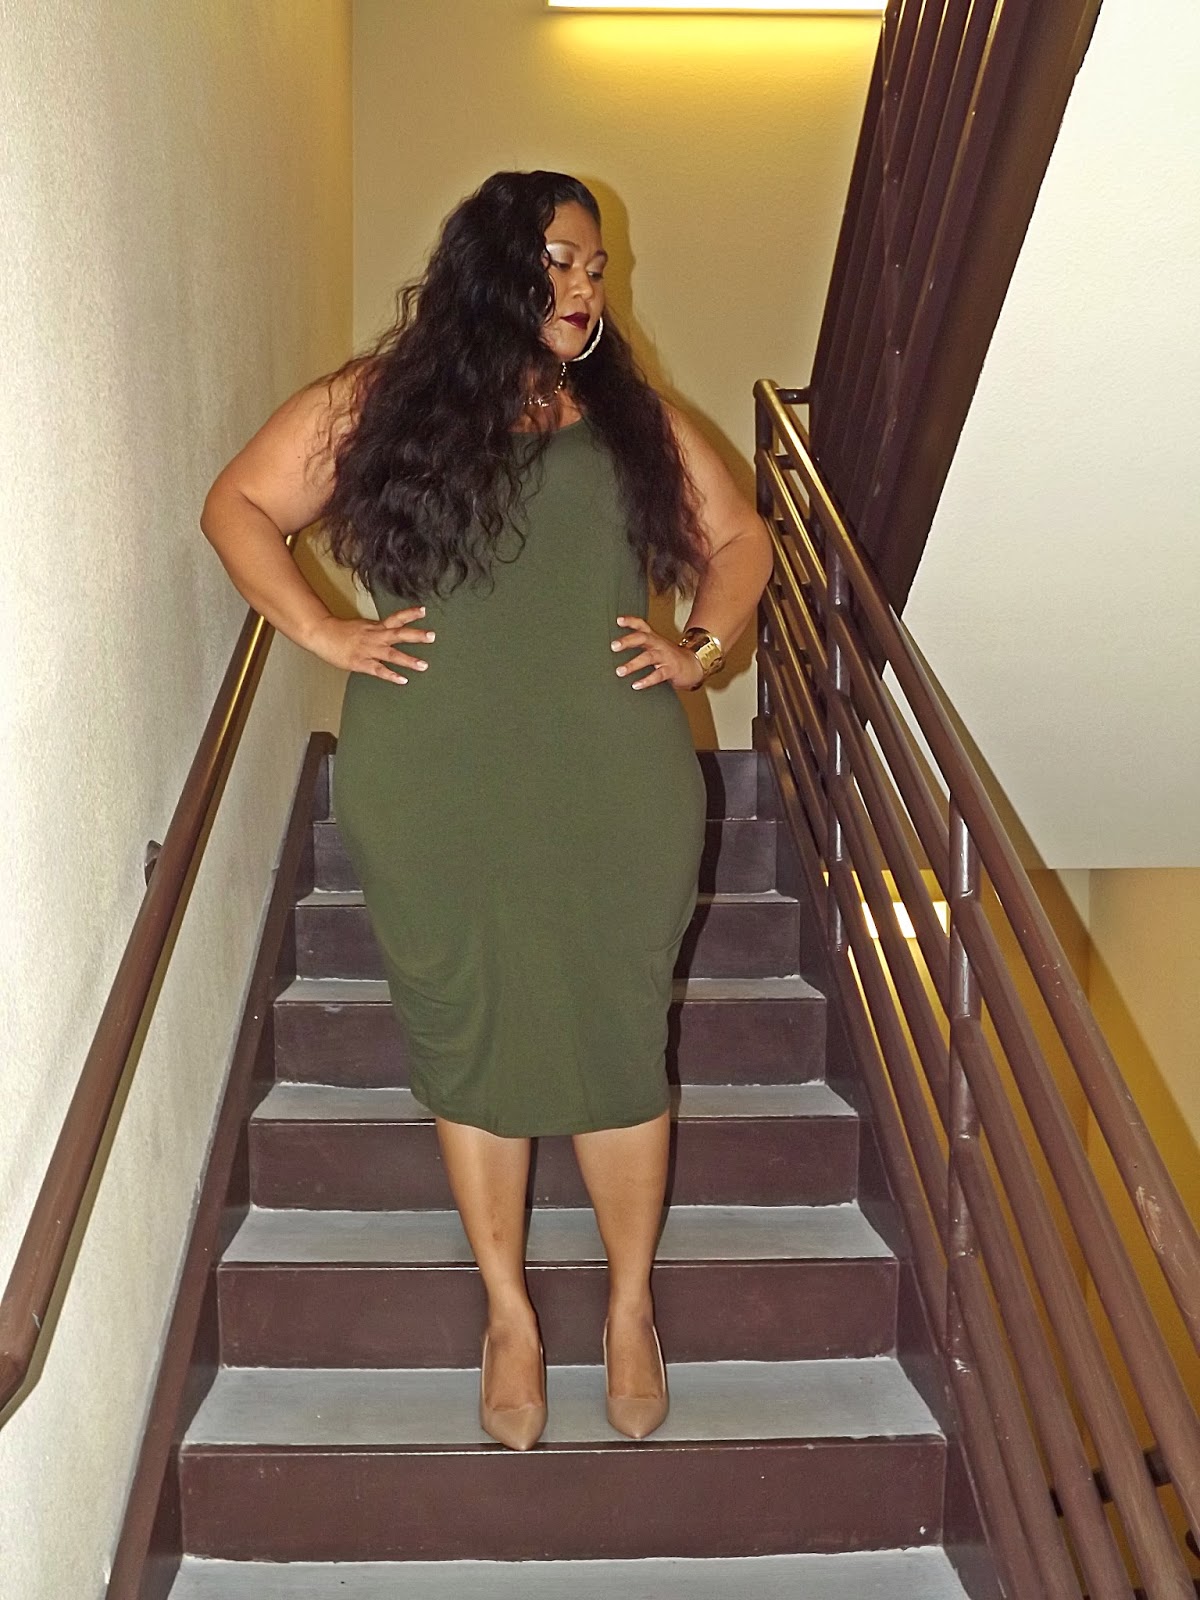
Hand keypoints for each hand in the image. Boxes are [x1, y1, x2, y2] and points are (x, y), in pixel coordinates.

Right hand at [305, 606, 434, 683]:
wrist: (321, 634)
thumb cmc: (340, 631)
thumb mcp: (363, 626)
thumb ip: (377, 630)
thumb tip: (389, 631)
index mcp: (375, 627)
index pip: (396, 618)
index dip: (410, 614)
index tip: (424, 610)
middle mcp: (375, 637)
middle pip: (398, 634)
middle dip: (416, 635)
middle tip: (432, 636)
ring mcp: (368, 650)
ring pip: (391, 654)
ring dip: (408, 660)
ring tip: (423, 665)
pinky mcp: (361, 662)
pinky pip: (378, 670)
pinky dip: (391, 675)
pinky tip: (402, 680)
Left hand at [611, 615, 704, 690]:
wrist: (694, 665)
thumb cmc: (669, 656)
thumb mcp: (655, 646)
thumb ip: (639, 644)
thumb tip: (615, 647)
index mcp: (653, 638)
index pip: (642, 625)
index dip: (631, 621)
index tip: (618, 620)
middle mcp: (658, 644)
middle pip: (643, 638)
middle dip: (628, 641)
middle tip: (613, 646)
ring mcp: (666, 656)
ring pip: (649, 657)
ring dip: (633, 664)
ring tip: (620, 671)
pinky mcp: (672, 670)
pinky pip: (659, 674)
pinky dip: (647, 680)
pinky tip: (636, 685)